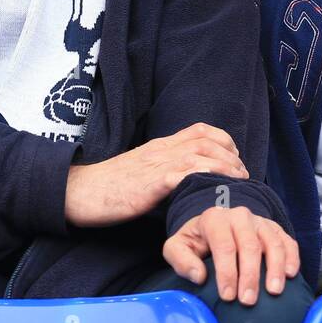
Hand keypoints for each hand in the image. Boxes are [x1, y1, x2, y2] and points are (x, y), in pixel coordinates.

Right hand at [64, 123, 247, 226]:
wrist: (78, 192)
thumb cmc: (108, 187)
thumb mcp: (141, 172)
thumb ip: (164, 171)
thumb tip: (187, 182)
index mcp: (160, 146)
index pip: (200, 130)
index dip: (224, 141)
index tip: (235, 158)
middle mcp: (161, 150)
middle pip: (206, 140)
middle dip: (231, 155)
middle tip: (244, 174)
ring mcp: (155, 165)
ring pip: (199, 154)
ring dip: (224, 167)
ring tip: (238, 182)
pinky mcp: (148, 184)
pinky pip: (180, 175)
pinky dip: (202, 178)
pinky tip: (214, 187)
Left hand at [163, 205, 300, 304]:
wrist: (215, 224)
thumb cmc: (196, 240)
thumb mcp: (177, 246)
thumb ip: (180, 260)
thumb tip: (199, 276)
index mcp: (215, 219)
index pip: (224, 246)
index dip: (227, 272)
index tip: (228, 296)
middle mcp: (239, 216)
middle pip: (249, 245)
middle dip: (250, 275)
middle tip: (248, 300)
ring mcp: (260, 221)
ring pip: (272, 242)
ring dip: (275, 268)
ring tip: (274, 291)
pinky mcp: (274, 228)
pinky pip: (287, 240)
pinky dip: (292, 257)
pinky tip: (291, 274)